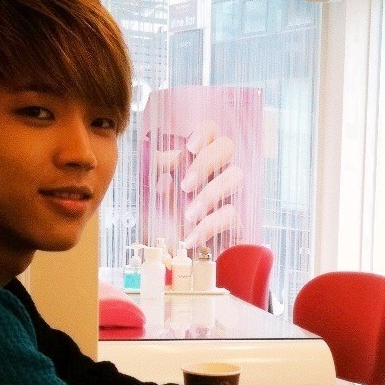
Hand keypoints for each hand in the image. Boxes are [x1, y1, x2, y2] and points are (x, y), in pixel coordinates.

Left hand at [151, 120, 243, 250]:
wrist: (162, 254)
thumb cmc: (157, 216)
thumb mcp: (149, 190)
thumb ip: (156, 168)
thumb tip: (174, 159)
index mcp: (195, 157)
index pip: (210, 130)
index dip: (204, 133)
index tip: (189, 147)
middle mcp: (215, 169)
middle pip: (227, 146)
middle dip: (207, 161)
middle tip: (185, 184)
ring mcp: (227, 192)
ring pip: (235, 176)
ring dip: (210, 193)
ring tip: (188, 214)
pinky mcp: (234, 220)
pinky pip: (231, 215)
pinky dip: (209, 225)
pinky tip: (191, 237)